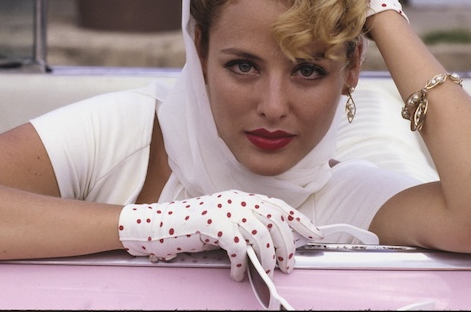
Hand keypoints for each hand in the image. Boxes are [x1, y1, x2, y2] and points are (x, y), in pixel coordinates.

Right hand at [118, 190, 321, 280]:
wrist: (156, 225)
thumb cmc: (189, 227)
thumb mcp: (222, 220)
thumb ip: (244, 225)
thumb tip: (272, 244)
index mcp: (240, 197)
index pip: (278, 206)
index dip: (299, 220)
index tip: (314, 233)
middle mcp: (236, 200)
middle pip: (275, 222)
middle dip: (287, 246)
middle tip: (287, 265)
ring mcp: (224, 211)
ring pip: (261, 236)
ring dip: (267, 259)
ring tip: (264, 273)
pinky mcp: (213, 225)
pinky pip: (239, 248)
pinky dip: (243, 265)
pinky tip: (238, 273)